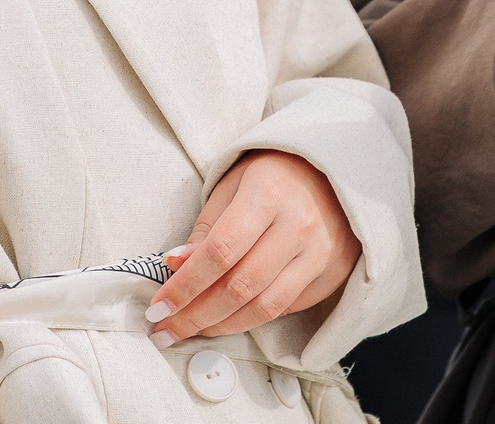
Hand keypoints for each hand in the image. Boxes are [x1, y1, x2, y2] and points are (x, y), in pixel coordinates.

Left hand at [145, 150, 360, 345]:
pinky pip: (288, 307)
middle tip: (167, 330)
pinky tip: (232, 316)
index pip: (218, 253)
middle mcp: (299, 225)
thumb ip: (206, 227)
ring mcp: (321, 251)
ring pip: (266, 307)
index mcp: (267, 194)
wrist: (337, 164)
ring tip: (195, 330)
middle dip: (196, 316)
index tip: (158, 308)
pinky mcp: (334, 271)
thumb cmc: (276, 173)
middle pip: (240, 287)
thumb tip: (174, 266)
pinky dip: (255, 316)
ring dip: (223, 326)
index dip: (184, 286)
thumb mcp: (233, 184)